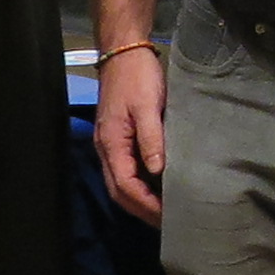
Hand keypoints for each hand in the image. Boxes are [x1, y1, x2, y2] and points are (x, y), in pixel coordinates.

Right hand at [92, 46, 166, 223]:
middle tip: (168, 223)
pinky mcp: (117, 138)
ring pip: (121, 183)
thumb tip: (158, 171)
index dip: (146, 204)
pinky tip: (157, 186)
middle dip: (141, 210)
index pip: (126, 186)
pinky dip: (139, 185)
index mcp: (111, 144)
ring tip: (164, 211)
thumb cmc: (137, 77)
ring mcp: (110, 144)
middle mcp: (106, 149)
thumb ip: (151, 138)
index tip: (168, 216)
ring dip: (139, 200)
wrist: (124, 52)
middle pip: (119, 191)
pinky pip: (125, 170)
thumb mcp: (148, 106)